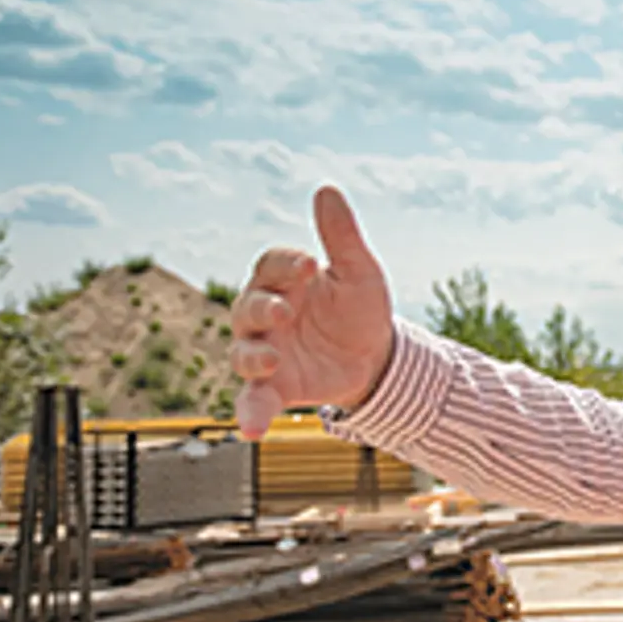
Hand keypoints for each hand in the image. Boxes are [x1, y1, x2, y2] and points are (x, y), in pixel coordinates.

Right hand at [230, 186, 396, 439]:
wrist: (380, 358)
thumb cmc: (361, 309)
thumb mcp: (360, 272)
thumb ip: (341, 236)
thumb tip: (327, 190)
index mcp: (284, 282)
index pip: (270, 265)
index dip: (286, 264)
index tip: (311, 265)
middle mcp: (266, 315)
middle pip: (247, 307)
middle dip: (263, 308)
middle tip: (285, 311)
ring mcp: (266, 352)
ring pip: (243, 352)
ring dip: (251, 357)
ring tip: (270, 360)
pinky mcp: (274, 388)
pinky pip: (252, 401)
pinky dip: (248, 415)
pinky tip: (250, 431)